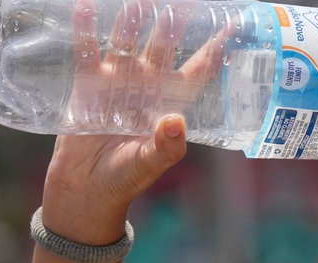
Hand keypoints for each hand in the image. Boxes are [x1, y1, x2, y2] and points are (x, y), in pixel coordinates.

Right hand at [41, 0, 224, 238]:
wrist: (86, 189)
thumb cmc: (126, 179)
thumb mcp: (149, 164)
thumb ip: (166, 146)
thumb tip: (175, 122)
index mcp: (171, 101)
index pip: (199, 69)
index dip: (215, 48)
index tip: (232, 23)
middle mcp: (148, 84)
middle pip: (164, 44)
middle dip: (174, 21)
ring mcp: (118, 79)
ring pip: (128, 40)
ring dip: (133, 18)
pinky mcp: (88, 83)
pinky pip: (88, 50)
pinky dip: (86, 27)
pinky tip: (87, 3)